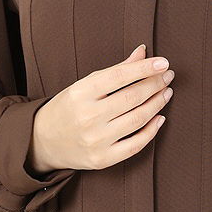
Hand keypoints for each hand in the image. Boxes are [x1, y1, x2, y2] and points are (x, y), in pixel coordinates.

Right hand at [27, 43, 173, 173]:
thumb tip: (143, 52)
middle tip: (168, 76)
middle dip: (155, 84)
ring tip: (166, 92)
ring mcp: (95, 140)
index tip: (164, 62)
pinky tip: (160, 117)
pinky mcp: (102, 159)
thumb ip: (116, 70)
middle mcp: (87, 117)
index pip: (119, 76)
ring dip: (157, 103)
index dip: (144, 68)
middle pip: (131, 97)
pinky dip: (151, 131)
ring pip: (137, 119)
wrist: (43, 141)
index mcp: (80, 93)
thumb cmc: (68, 108)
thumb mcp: (85, 85)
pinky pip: (135, 145)